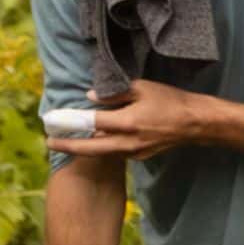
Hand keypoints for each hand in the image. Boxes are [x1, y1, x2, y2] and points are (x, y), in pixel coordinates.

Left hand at [54, 80, 201, 162]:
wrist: (194, 123)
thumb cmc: (170, 101)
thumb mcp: (142, 88)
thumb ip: (114, 93)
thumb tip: (90, 96)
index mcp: (128, 122)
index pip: (92, 122)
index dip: (71, 120)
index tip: (53, 119)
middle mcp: (128, 141)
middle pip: (91, 147)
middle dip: (68, 145)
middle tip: (49, 142)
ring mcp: (134, 152)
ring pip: (102, 152)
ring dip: (83, 148)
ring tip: (65, 142)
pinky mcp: (139, 156)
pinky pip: (115, 152)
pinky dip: (101, 147)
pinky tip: (93, 140)